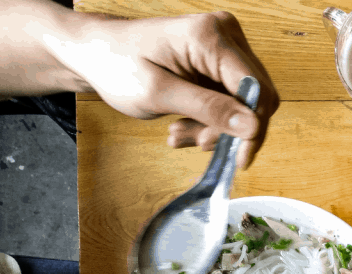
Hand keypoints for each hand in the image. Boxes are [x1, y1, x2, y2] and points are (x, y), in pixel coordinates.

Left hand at [51, 11, 279, 168]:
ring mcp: (224, 47)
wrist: (96, 53)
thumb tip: (252, 127)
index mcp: (210, 36)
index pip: (254, 88)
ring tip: (182, 134)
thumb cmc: (117, 65)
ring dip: (217, 127)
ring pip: (243, 102)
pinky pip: (230, 99)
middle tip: (198, 143)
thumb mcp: (159, 93)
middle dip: (231, 128)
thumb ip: (208, 109)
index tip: (239, 159)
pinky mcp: (220, 62)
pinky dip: (211, 119)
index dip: (253, 127)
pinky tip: (185, 126)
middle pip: (255, 96)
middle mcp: (226, 35)